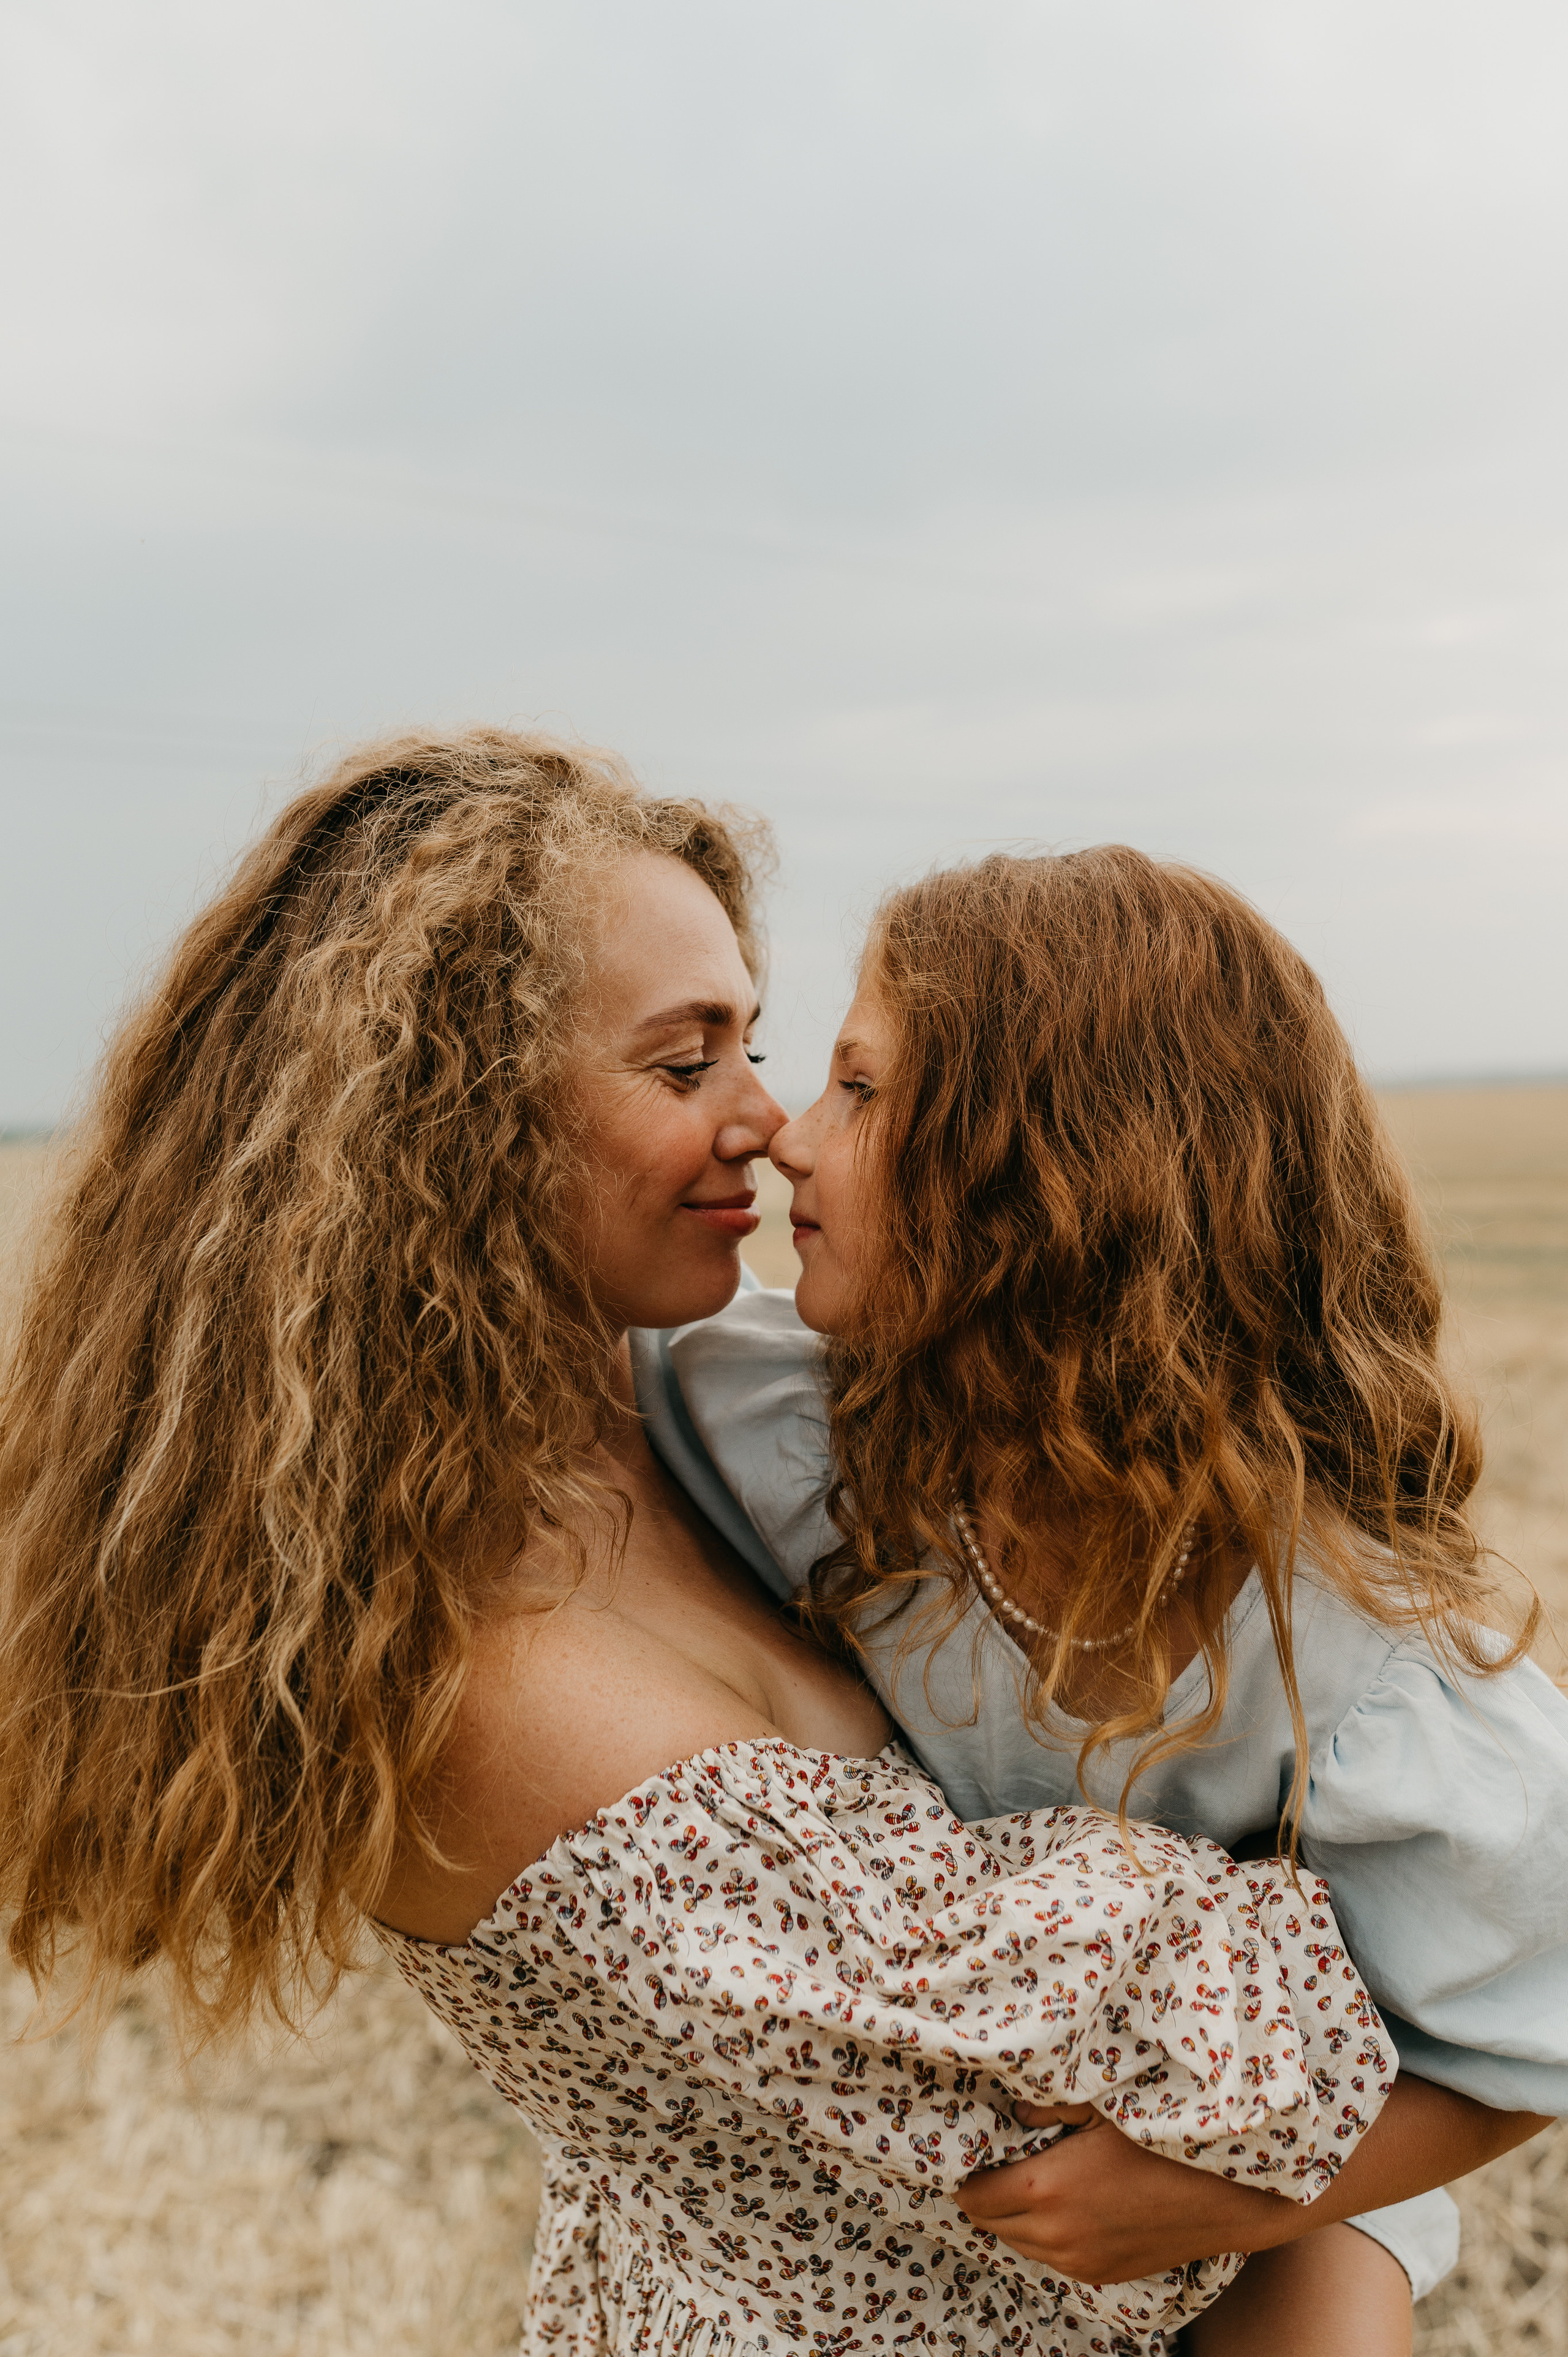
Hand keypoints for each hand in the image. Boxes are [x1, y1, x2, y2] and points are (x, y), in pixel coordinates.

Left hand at [958, 2113, 1299, 2281]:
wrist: (1220, 2196)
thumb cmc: (1159, 2141)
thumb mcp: (1099, 2109)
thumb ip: (1047, 2108)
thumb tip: (1013, 2108)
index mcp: (1045, 2190)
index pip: (973, 2197)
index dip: (965, 2176)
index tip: (972, 2153)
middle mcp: (1055, 2235)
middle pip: (989, 2225)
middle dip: (984, 2197)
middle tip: (995, 2164)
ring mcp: (1078, 2262)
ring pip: (1019, 2246)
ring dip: (1014, 2219)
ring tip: (1027, 2181)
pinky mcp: (1100, 2275)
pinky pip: (1052, 2260)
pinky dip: (1043, 2236)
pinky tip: (1063, 2206)